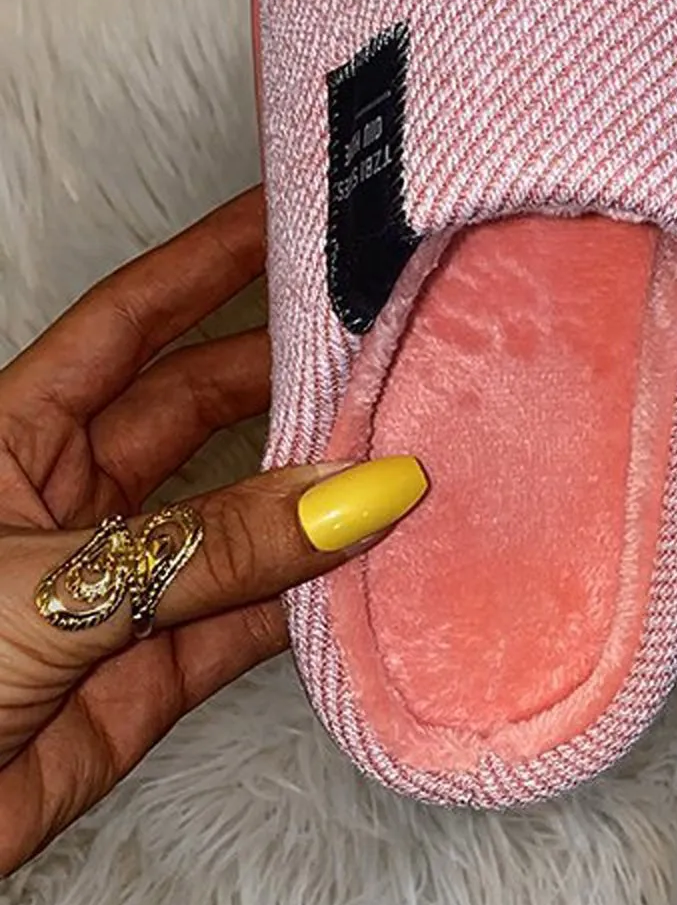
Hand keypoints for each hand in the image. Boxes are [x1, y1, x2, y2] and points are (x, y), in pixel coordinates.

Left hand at [0, 190, 426, 876]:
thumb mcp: (46, 589)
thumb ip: (212, 547)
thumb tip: (357, 494)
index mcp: (4, 441)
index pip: (131, 324)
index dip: (210, 264)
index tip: (293, 221)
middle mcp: (66, 502)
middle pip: (199, 412)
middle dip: (289, 379)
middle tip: (387, 348)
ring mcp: (112, 592)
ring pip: (237, 519)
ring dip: (316, 496)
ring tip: (408, 451)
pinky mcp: (144, 683)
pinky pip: (249, 622)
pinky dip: (314, 600)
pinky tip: (374, 567)